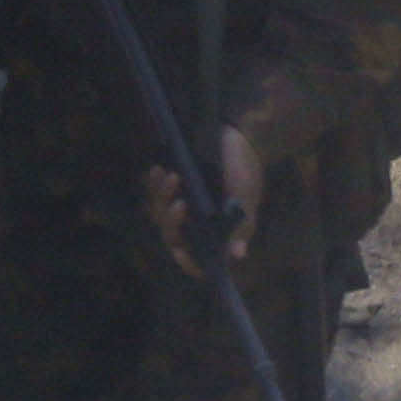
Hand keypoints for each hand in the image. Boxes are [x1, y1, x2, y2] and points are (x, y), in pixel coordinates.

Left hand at [138, 125, 265, 269]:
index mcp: (214, 232)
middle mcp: (195, 222)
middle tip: (181, 203)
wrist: (238, 139)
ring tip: (172, 176)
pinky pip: (154, 190)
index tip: (180, 251)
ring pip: (159, 212)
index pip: (198, 257)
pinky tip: (159, 170)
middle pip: (172, 235)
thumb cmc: (246, 173)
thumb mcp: (247, 201)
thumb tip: (238, 255)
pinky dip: (154, 182)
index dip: (188, 261)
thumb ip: (242, 227)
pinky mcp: (171, 185)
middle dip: (172, 220)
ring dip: (162, 197)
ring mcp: (181, 203)